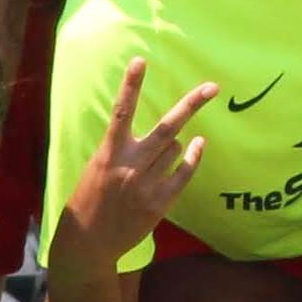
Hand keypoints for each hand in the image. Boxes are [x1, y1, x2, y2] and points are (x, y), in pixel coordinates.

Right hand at [63, 59, 213, 273]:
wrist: (89, 241)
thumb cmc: (90, 199)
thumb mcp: (98, 168)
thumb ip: (124, 150)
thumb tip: (169, 137)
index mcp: (108, 153)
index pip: (121, 111)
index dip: (131, 85)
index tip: (139, 61)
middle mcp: (130, 165)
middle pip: (167, 127)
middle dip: (191, 104)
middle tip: (213, 87)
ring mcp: (147, 185)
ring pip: (175, 148)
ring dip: (173, 145)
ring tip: (153, 160)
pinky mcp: (159, 202)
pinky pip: (185, 172)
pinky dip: (192, 157)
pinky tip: (197, 146)